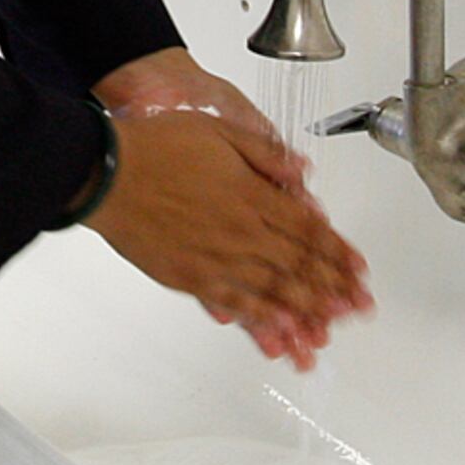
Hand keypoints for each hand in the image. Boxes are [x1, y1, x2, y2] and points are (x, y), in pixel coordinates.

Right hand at [86, 49, 369, 369]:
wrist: (105, 172)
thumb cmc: (156, 147)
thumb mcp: (221, 131)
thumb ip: (266, 154)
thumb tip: (302, 171)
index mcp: (252, 196)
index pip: (309, 230)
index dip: (338, 252)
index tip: (359, 270)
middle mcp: (241, 233)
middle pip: (298, 266)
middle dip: (333, 289)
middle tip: (358, 308)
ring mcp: (216, 260)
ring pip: (272, 292)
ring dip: (305, 312)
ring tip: (329, 329)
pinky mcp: (190, 278)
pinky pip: (234, 304)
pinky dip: (260, 321)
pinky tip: (278, 333)